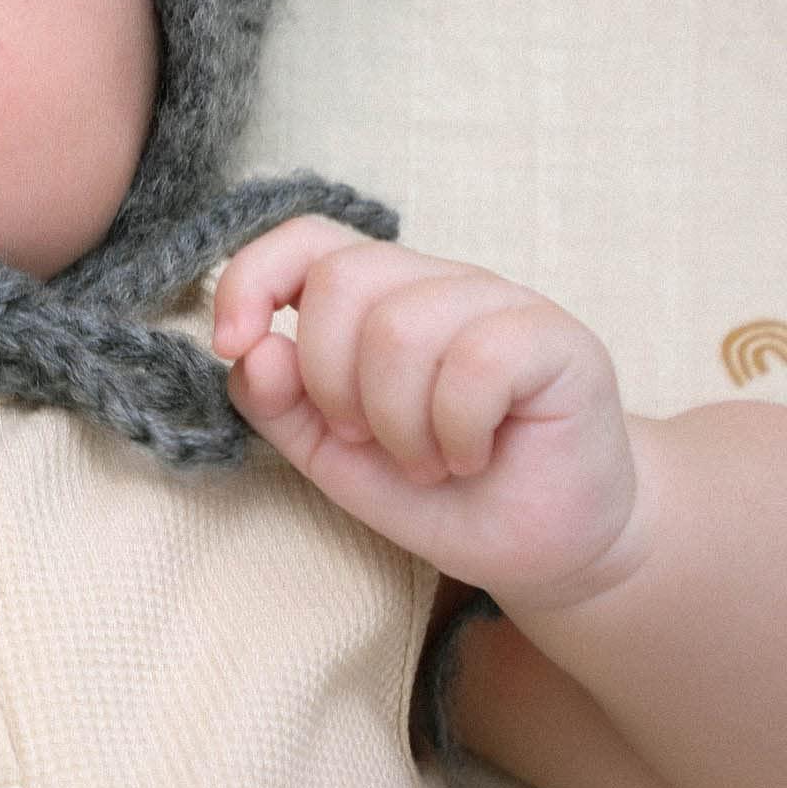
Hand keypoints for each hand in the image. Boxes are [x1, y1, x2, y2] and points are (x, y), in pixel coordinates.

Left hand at [212, 218, 642, 609]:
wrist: (547, 547)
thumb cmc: (439, 493)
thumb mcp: (332, 457)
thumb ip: (279, 403)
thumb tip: (250, 349)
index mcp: (375, 298)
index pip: (305, 240)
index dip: (253, 278)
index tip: (231, 344)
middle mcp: (434, 283)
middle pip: (342, 279)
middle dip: (331, 380)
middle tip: (366, 440)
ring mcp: (499, 301)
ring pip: (400, 325)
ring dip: (397, 421)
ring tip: (427, 461)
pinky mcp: (555, 338)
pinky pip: (476, 360)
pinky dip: (456, 429)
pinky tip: (471, 455)